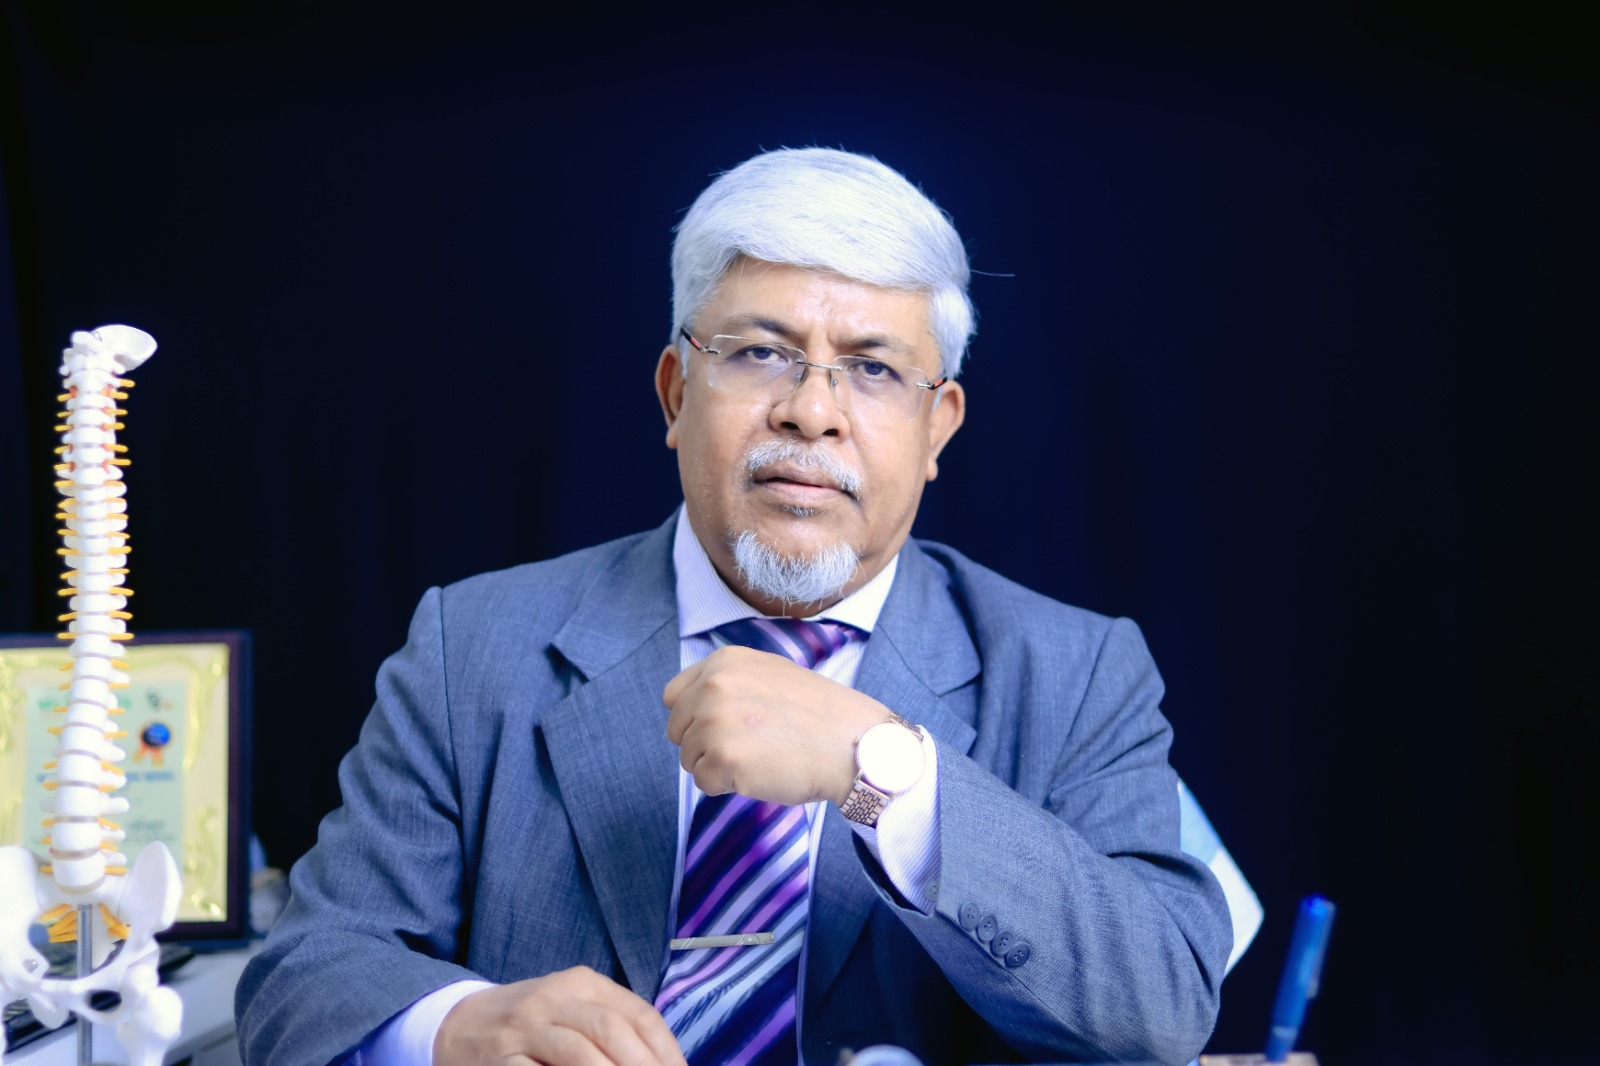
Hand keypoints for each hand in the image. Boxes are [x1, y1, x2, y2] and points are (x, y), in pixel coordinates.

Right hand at [434, 966, 685, 1065]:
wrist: (459, 1023)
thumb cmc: (531, 1021)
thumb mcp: (572, 1006)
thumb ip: (613, 1025)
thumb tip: (661, 1060)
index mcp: (583, 983)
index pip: (639, 1015)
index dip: (666, 1051)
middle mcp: (555, 998)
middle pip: (612, 1031)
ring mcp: (525, 1028)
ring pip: (578, 1052)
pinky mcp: (500, 1057)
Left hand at [664, 645, 887, 805]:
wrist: (853, 744)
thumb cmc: (818, 715)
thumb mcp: (770, 674)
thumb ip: (730, 683)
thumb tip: (695, 706)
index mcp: (724, 662)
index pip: (674, 696)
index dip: (692, 718)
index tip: (720, 728)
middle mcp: (714, 687)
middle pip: (677, 730)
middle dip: (702, 745)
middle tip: (746, 747)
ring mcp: (716, 722)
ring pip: (689, 759)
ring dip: (716, 766)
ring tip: (759, 758)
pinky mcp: (724, 759)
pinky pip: (703, 783)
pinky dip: (726, 786)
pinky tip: (759, 773)